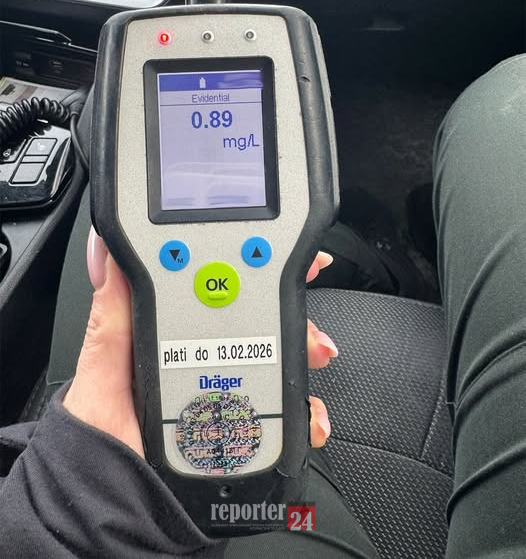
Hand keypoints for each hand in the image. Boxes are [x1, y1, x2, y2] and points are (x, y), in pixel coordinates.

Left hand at [63, 229, 337, 455]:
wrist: (115, 517)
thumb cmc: (99, 448)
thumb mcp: (100, 380)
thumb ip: (109, 319)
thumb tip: (108, 253)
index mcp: (167, 334)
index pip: (214, 285)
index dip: (252, 263)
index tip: (285, 253)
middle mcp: (199, 357)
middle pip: (259, 319)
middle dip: (294, 315)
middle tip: (309, 329)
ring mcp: (222, 390)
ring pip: (278, 359)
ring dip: (305, 358)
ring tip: (312, 367)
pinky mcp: (239, 424)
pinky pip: (284, 409)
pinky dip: (305, 409)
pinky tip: (308, 417)